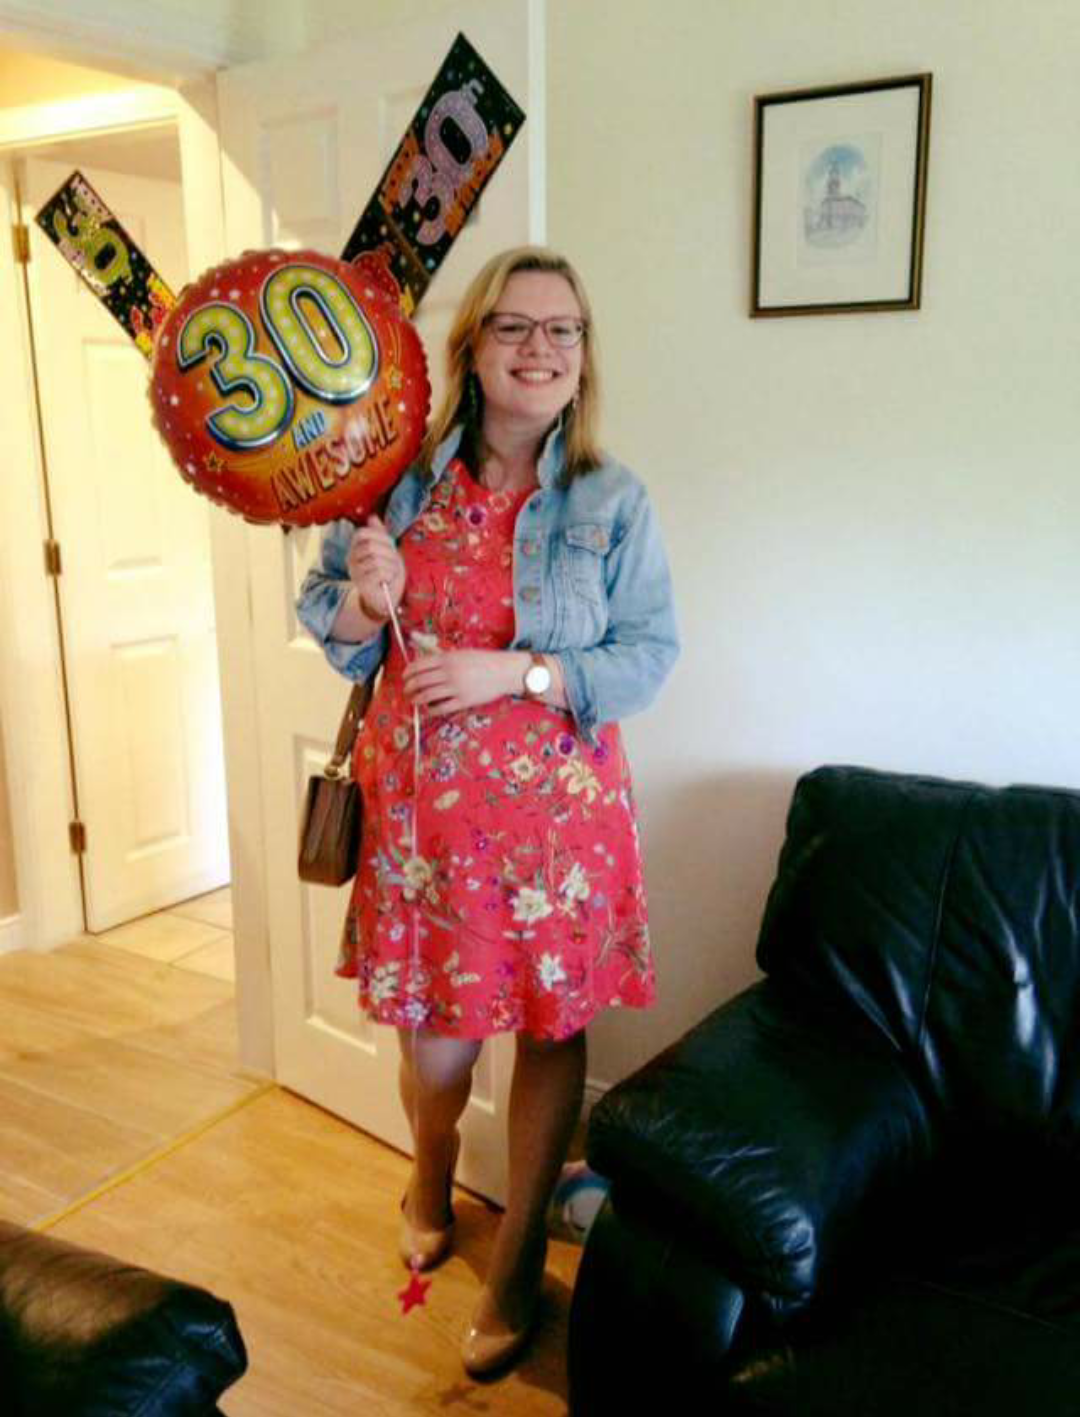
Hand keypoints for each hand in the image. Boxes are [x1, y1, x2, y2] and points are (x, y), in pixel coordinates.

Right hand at [347, 515, 404, 620]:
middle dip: (388, 552)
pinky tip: (387, 580)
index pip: (362, 534)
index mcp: (355, 549)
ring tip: (391, 573)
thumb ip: (379, 534)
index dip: (379, 537)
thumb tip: (372, 517)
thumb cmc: (387, 572)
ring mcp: (355, 572)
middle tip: (393, 562)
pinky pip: (378, 572)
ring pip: (376, 559)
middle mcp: (351, 559)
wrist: (387, 598)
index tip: (390, 546)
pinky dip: (389, 575)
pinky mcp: (361, 584)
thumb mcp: (386, 550)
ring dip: (391, 566)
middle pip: (371, 546)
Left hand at [402, 649, 518, 715]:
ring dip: (417, 699)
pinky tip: (427, 710)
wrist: (503, 671)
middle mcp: (449, 672)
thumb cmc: (483, 661)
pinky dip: (430, 710)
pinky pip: (441, 707)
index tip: (404, 677)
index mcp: (447, 658)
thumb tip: (423, 658)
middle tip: (406, 690)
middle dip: (409, 687)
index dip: (408, 672)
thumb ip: (443, 657)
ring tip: (413, 700)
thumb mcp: (461, 653)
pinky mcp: (463, 701)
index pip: (419, 665)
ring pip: (428, 695)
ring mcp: (456, 687)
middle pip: (421, 681)